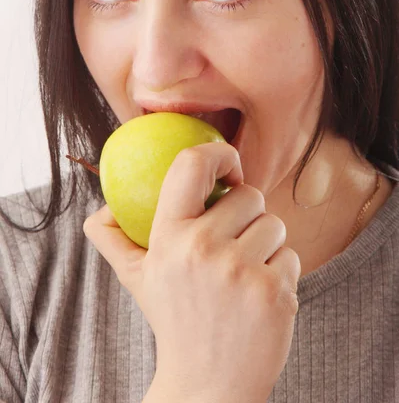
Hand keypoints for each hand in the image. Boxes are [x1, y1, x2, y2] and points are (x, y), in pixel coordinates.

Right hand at [84, 142, 300, 402]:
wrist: (207, 385)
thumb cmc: (174, 318)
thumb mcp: (136, 278)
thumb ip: (112, 238)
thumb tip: (102, 207)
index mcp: (168, 236)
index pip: (190, 165)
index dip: (217, 152)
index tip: (229, 166)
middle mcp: (202, 249)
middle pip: (249, 194)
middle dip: (246, 214)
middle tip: (232, 244)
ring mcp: (241, 272)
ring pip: (274, 223)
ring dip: (265, 244)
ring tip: (243, 275)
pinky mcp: (275, 292)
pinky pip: (290, 254)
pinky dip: (280, 271)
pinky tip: (258, 297)